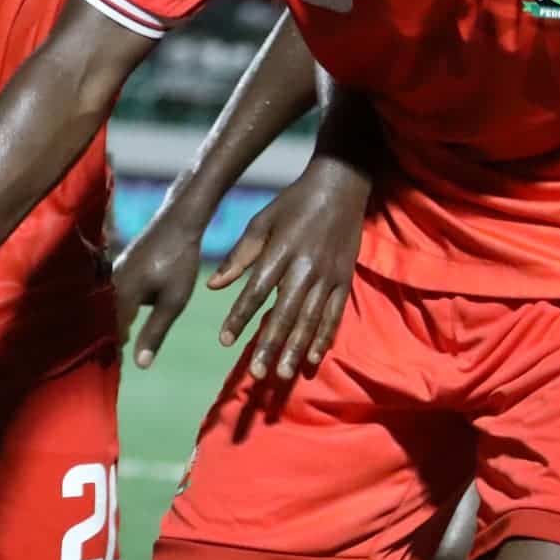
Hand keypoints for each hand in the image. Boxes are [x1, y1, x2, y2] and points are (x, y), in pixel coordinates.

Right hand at [111, 209, 208, 366]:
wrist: (177, 221)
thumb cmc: (179, 261)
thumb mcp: (173, 301)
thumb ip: (155, 332)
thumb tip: (140, 365)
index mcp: (119, 296)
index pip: (109, 334)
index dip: (108, 353)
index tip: (104, 373)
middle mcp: (108, 286)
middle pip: (100, 322)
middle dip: (101, 341)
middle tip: (99, 364)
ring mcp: (111, 275)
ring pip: (103, 308)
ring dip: (104, 326)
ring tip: (105, 347)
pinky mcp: (117, 269)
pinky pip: (107, 296)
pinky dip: (110, 310)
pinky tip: (114, 321)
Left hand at [206, 159, 369, 382]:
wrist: (341, 185)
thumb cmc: (293, 203)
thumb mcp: (261, 222)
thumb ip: (239, 256)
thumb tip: (213, 286)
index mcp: (281, 252)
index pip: (256, 292)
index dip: (240, 318)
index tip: (225, 342)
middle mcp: (306, 268)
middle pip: (285, 314)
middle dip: (270, 345)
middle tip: (257, 374)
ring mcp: (329, 276)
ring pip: (310, 319)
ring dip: (295, 349)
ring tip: (282, 373)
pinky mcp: (345, 279)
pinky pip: (334, 314)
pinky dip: (323, 337)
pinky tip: (312, 357)